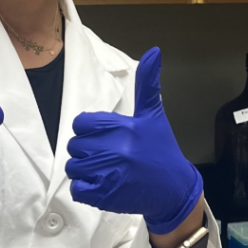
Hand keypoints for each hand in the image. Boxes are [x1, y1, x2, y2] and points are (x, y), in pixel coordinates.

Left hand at [66, 47, 201, 233]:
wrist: (174, 189)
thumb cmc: (161, 149)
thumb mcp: (153, 116)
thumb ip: (147, 84)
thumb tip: (154, 51)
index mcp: (123, 127)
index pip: (82, 123)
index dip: (91, 131)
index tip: (107, 138)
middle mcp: (116, 149)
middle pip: (75, 146)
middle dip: (87, 151)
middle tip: (108, 156)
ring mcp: (110, 174)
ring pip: (73, 167)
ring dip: (85, 171)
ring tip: (105, 171)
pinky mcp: (105, 196)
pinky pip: (77, 188)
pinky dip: (86, 189)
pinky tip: (103, 185)